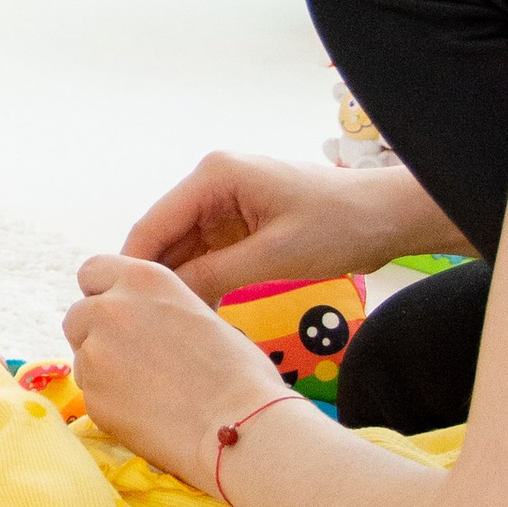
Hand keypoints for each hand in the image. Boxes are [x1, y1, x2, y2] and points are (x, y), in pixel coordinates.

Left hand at [63, 255, 271, 479]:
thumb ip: (156, 309)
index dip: (102, 293)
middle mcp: (110, 309)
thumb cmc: (238, 370)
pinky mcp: (92, 397)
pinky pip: (91, 393)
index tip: (118, 312)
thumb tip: (142, 322)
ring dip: (102, 368)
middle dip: (95, 333)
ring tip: (146, 389)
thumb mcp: (198, 312)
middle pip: (77, 315)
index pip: (92, 271)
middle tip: (131, 356)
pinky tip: (146, 412)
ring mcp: (95, 354)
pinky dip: (110, 401)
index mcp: (142, 279)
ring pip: (81, 357)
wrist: (240, 424)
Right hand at [120, 147, 444, 303]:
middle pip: (164, 237)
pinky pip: (207, 255)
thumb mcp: (274, 255)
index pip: (153, 224)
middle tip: (141, 329)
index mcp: (214, 176)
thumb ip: (215, 274)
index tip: (118, 311)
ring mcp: (225, 204)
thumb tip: (166, 302)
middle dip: (154, 281)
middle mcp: (211, 183)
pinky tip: (199, 316)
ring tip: (166, 330)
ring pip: (183, 250)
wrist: (388, 218)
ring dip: (178, 286)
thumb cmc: (339, 226)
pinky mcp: (241, 224)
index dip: (132, 268)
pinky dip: (202, 282)